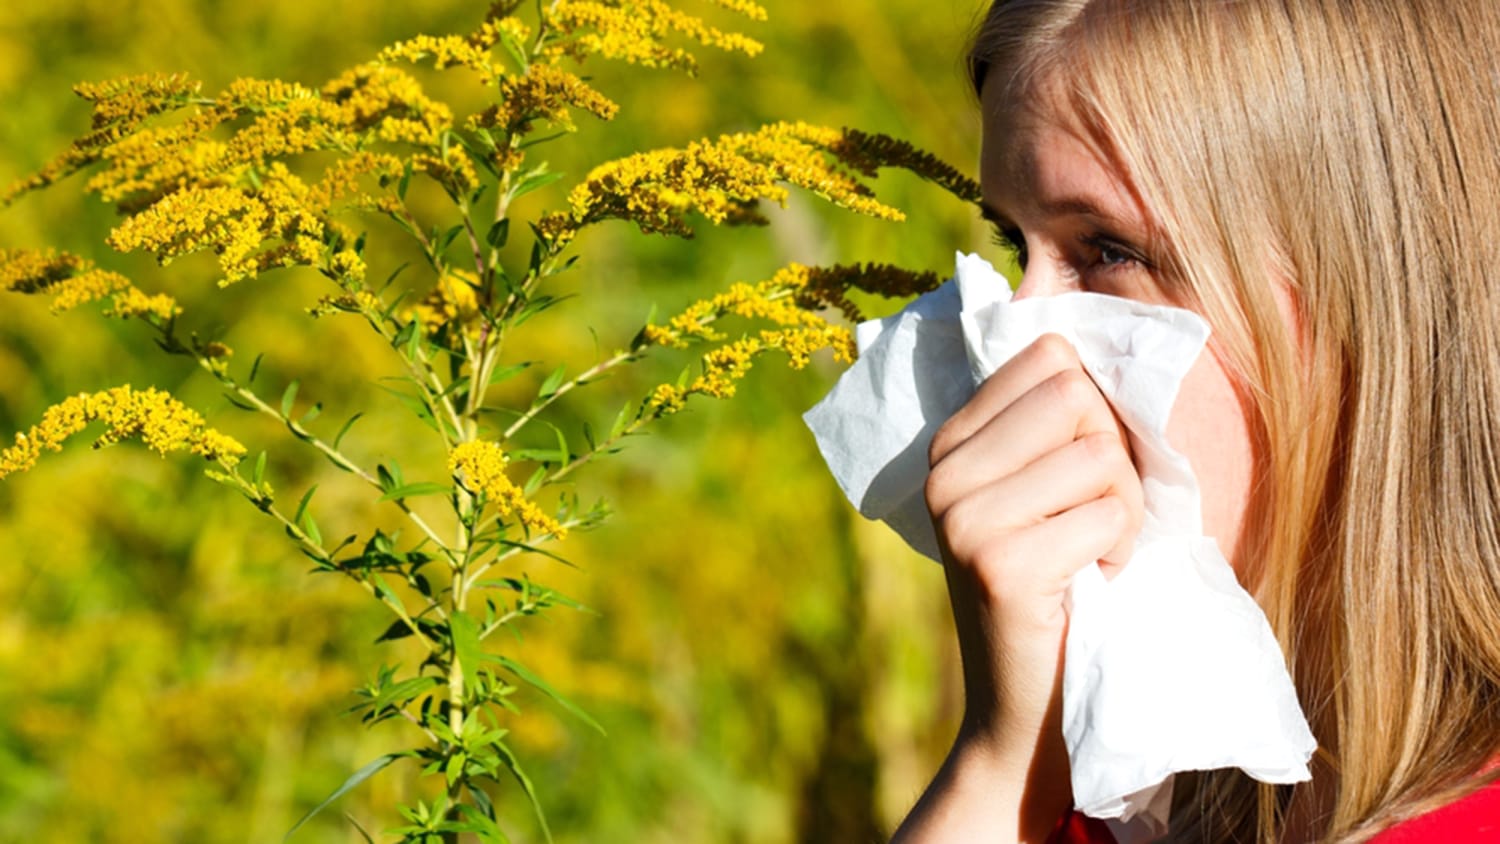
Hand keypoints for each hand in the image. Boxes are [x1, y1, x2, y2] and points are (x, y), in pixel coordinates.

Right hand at [896, 334, 1143, 841]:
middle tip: (1091, 522)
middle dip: (1114, 459)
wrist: (1027, 714)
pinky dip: (1119, 552)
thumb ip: (1057, 425)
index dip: (1094, 411)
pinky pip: (1107, 513)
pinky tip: (1089, 585)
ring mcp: (963, 517)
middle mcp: (944, 473)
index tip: (1080, 477)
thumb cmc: (1062, 592)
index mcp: (951, 444)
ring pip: (1100, 454)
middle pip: (1077, 396)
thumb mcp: (1044, 495)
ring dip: (1123, 512)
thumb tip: (1106, 339)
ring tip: (1090, 557)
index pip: (1050, 357)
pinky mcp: (998, 563)